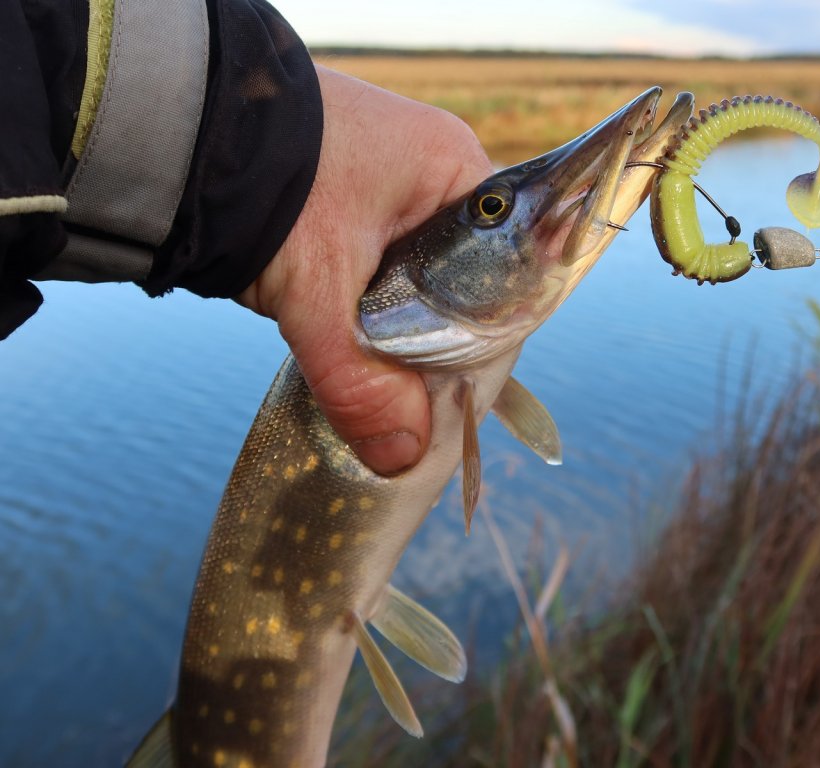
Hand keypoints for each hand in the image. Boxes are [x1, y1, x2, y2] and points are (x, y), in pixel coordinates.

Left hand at [237, 66, 491, 474]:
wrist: (178, 130)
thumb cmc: (268, 185)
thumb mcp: (318, 290)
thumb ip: (361, 380)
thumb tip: (403, 457)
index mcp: (458, 175)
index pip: (502, 278)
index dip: (480, 348)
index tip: (452, 404)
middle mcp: (437, 177)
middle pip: (464, 288)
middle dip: (436, 348)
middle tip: (413, 409)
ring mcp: (395, 187)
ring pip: (421, 286)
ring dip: (400, 333)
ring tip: (385, 388)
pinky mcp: (352, 203)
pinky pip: (384, 274)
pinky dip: (370, 313)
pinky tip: (356, 350)